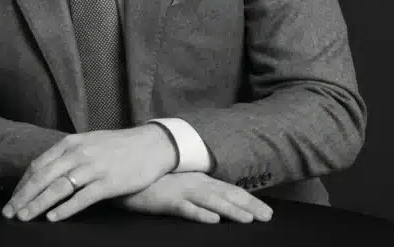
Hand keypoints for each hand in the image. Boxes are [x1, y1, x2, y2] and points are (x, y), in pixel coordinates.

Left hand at [3, 124, 176, 222]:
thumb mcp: (88, 143)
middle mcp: (78, 153)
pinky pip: (82, 198)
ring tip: (24, 217)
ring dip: (38, 204)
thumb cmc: (117, 147)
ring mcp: (93, 167)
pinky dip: (66, 209)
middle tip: (9, 213)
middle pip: (43, 177)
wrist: (151, 145)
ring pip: (58, 188)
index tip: (12, 199)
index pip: (38, 165)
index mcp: (70, 143)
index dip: (23, 184)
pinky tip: (53, 218)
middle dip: (23, 196)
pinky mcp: (108, 182)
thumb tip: (44, 172)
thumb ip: (67, 155)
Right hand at [117, 172, 272, 223]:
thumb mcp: (178, 182)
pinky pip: (185, 208)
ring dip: (230, 210)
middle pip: (226, 195)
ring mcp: (180, 191)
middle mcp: (193, 183)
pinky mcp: (165, 201)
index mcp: (198, 179)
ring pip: (210, 202)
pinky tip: (212, 220)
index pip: (229, 190)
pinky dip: (199, 214)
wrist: (125, 173)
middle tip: (268, 217)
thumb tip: (216, 201)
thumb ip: (196, 189)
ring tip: (247, 219)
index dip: (249, 200)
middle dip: (248, 206)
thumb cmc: (151, 180)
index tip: (267, 211)